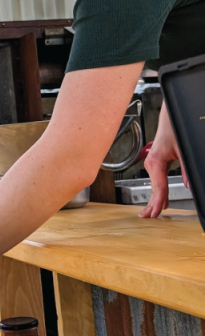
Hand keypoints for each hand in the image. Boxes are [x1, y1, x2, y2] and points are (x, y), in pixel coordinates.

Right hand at [140, 103, 186, 217]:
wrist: (168, 118)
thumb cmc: (172, 130)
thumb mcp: (182, 150)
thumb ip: (186, 169)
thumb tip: (188, 185)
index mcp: (155, 162)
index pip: (159, 186)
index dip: (158, 201)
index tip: (156, 213)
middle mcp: (151, 164)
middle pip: (153, 188)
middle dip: (151, 204)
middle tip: (148, 217)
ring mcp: (152, 163)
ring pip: (154, 185)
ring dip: (154, 199)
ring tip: (151, 212)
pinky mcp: (155, 162)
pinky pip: (156, 180)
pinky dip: (157, 190)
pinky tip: (159, 198)